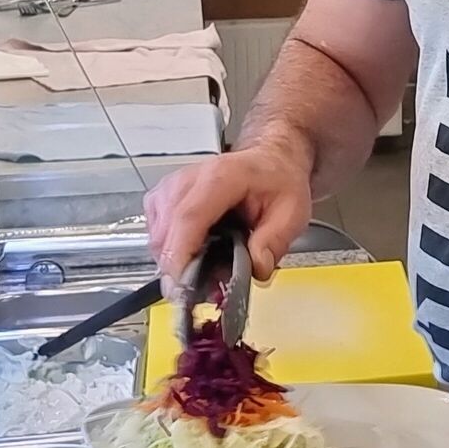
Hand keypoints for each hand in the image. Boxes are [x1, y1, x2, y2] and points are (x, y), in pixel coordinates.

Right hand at [145, 144, 312, 288]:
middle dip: (182, 268)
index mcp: (223, 177)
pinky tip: (197, 250)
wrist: (269, 162)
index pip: (189, 217)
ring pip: (158, 238)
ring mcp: (171, 188)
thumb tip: (257, 268)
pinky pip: (156, 234)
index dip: (181, 255)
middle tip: (210, 286)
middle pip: (167, 233)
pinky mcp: (162, 198)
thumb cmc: (278, 181)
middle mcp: (189, 180)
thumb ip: (275, 241)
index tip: (183, 285)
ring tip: (210, 266)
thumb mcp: (292, 211)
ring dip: (177, 261)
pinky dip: (172, 250)